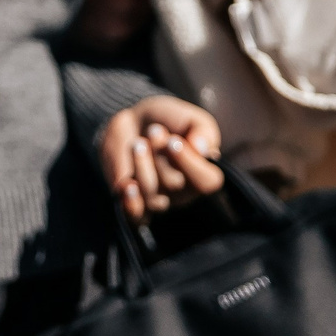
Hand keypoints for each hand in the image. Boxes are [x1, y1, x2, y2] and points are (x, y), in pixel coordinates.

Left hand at [99, 95, 224, 222]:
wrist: (131, 122)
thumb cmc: (167, 121)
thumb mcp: (190, 117)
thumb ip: (203, 130)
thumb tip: (204, 149)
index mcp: (203, 174)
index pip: (208, 182)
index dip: (189, 162)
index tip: (174, 140)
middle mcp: (183, 192)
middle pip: (174, 183)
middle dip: (160, 153)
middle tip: (154, 131)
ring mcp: (159, 199)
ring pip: (152, 194)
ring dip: (141, 164)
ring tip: (137, 143)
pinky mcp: (134, 202)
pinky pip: (136, 217)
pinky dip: (131, 204)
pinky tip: (127, 185)